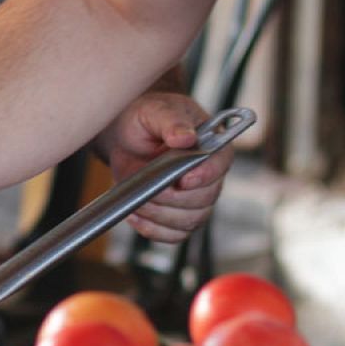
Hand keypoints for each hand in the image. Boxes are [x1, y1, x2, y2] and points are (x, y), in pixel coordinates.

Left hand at [96, 92, 232, 242]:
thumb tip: (185, 137)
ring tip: (137, 202)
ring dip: (160, 215)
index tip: (184, 180)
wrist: (125, 136)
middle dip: (173, 198)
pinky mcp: (176, 215)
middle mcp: (209, 176)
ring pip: (188, 221)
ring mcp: (194, 199)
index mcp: (213, 145)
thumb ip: (171, 121)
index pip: (220, 165)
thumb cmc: (146, 118)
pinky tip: (135, 216)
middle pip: (204, 199)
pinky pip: (173, 234)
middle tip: (149, 190)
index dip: (205, 175)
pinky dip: (153, 230)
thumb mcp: (155, 111)